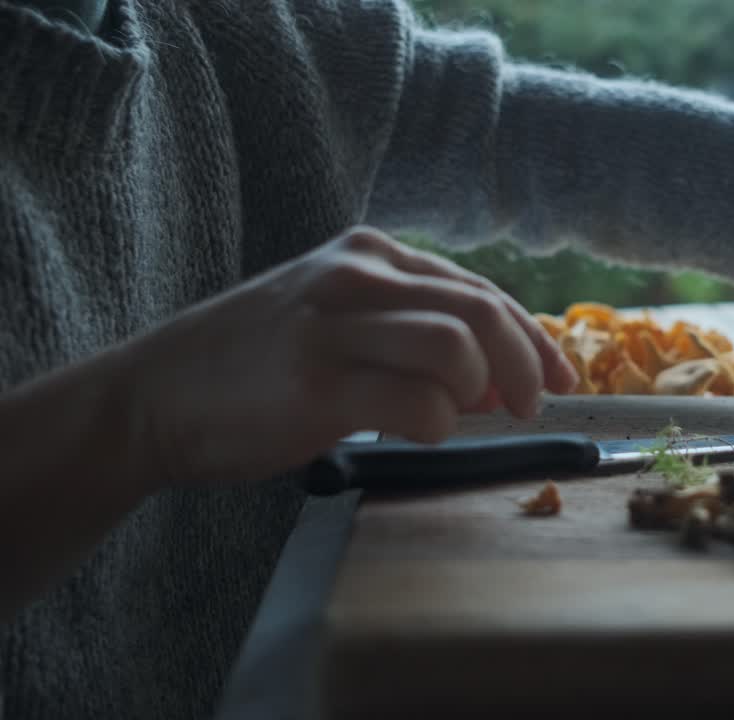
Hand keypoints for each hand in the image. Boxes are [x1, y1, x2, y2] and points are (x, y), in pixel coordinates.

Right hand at [122, 226, 577, 490]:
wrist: (153, 396)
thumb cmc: (257, 366)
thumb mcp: (338, 321)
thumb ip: (414, 333)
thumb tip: (503, 377)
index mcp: (369, 254)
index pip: (481, 290)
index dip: (534, 337)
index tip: (560, 376)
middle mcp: (356, 275)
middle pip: (482, 311)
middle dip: (526, 364)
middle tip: (531, 407)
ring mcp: (334, 325)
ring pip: (457, 346)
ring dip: (476, 392)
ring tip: (460, 417)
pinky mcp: (317, 382)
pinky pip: (418, 402)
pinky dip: (437, 424)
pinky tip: (418, 433)